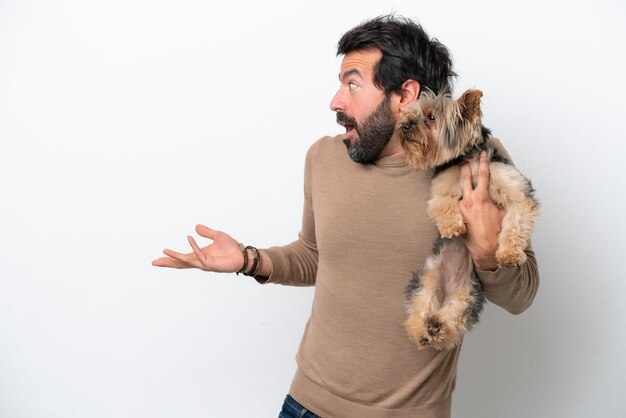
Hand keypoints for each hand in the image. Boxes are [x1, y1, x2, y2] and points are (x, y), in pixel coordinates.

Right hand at [152, 224, 243, 271]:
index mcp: (199, 255)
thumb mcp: (217, 235)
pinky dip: (194, 246)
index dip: (171, 257)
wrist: (242, 254)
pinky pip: (199, 254)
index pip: (182, 257)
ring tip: (164, 251)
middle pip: (180, 263)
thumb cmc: (231, 248)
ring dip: (175, 256)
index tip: (159, 256)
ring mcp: (204, 264)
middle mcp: (200, 261)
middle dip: (167, 263)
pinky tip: (189, 238)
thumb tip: (195, 227)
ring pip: (186, 261)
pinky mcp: (211, 264)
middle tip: (154, 263)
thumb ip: (206, 232)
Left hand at [459, 152, 504, 270]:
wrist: (485, 249)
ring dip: (461, 183)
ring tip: (461, 175)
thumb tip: (501, 193)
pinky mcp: (458, 216)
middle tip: (464, 160)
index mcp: (481, 198)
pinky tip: (461, 196)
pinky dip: (460, 197)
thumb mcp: (504, 213)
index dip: (483, 162)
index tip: (482, 153)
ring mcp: (461, 208)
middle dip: (465, 168)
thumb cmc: (497, 232)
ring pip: (460, 191)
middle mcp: (468, 201)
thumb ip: (499, 200)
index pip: (482, 175)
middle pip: (465, 178)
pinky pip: (458, 203)